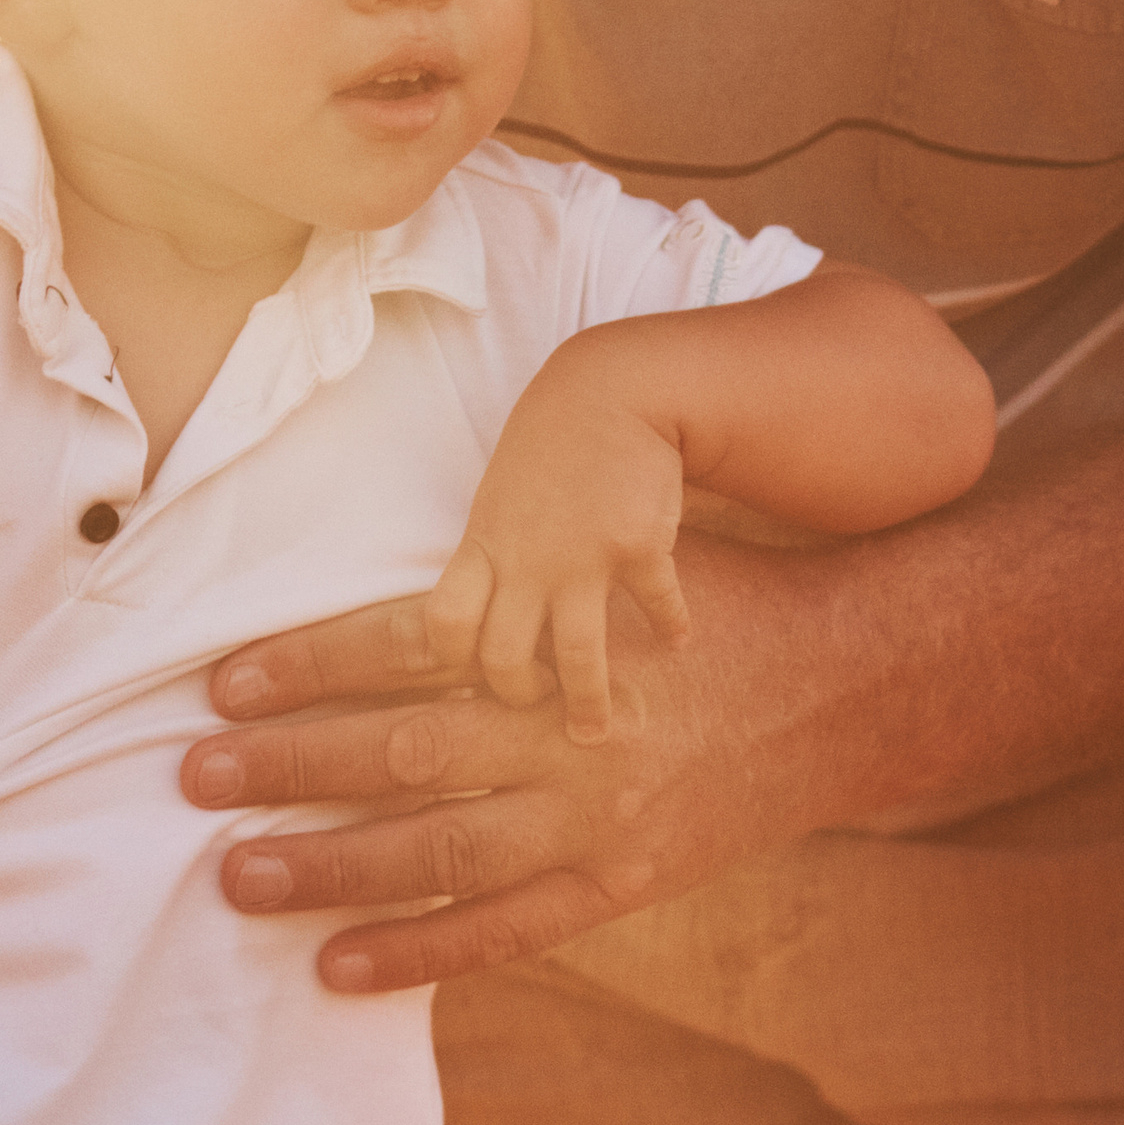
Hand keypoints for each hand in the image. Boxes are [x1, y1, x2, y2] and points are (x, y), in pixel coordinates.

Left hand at [182, 540, 857, 992]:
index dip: (311, 664)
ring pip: (440, 849)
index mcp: (564, 642)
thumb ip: (516, 592)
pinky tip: (334, 965)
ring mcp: (598, 819)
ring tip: (236, 874)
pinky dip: (417, 952)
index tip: (222, 682)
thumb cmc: (719, 607)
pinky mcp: (622, 881)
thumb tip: (390, 605)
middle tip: (196, 776)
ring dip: (331, 864)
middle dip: (292, 765)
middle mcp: (573, 734)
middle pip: (406, 751)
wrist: (854, 687)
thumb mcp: (622, 566)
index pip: (410, 647)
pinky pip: (505, 931)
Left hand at [424, 380, 689, 742]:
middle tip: (537, 714)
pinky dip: (670, 628)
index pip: (444, 627)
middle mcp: (527, 561)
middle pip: (503, 659)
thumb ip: (490, 559)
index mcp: (484, 547)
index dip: (453, 665)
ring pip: (578, 656)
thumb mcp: (498, 500)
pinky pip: (655, 607)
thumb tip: (476, 621)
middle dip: (518, 698)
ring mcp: (584, 559)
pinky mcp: (639, 550)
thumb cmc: (548, 448)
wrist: (611, 392)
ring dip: (589, 703)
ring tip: (598, 732)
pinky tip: (679, 641)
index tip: (470, 683)